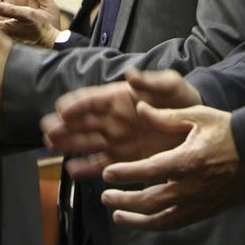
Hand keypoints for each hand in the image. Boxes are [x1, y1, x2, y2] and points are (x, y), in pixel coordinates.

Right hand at [42, 68, 200, 178]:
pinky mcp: (124, 158)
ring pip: (86, 142)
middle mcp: (113, 119)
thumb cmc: (183, 101)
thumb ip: (151, 81)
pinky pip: (101, 163)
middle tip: (47, 129)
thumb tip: (130, 74)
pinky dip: (86, 167)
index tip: (61, 109)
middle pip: (82, 122)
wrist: (197, 127)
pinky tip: (72, 170)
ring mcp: (116, 139)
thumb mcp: (171, 86)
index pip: (93, 99)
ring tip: (50, 146)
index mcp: (120, 98)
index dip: (76, 103)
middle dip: (64, 125)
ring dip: (68, 143)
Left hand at [99, 102, 244, 229]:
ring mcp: (197, 202)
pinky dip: (154, 225)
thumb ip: (165, 117)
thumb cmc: (227, 131)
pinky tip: (142, 222)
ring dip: (135, 219)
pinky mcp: (203, 211)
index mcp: (187, 160)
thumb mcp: (197, 116)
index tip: (106, 174)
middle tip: (105, 196)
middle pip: (149, 200)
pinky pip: (174, 223)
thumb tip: (139, 108)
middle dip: (123, 200)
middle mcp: (191, 186)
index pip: (148, 171)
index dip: (125, 174)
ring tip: (117, 215)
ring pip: (159, 218)